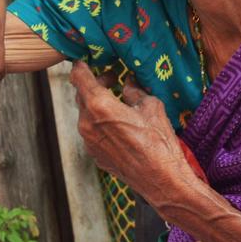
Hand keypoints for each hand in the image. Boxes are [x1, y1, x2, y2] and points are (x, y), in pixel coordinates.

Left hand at [69, 62, 201, 195]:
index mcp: (99, 106)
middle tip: (112, 79)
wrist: (162, 181)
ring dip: (98, 105)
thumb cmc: (159, 142)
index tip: (87, 60)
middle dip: (95, 85)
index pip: (79, 77)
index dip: (81, 66)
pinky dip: (101, 124)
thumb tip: (128, 83)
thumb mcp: (151, 106)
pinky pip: (92, 132)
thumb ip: (134, 91)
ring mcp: (89, 142)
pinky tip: (119, 125)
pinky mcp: (95, 155)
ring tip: (118, 102)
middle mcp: (87, 123)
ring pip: (86, 115)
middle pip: (81, 95)